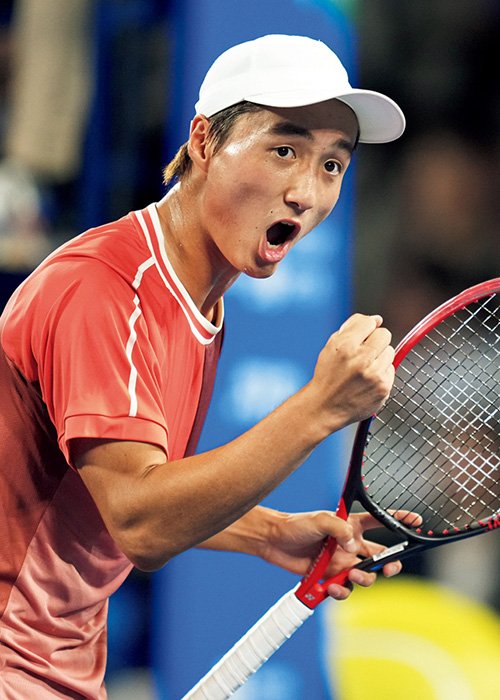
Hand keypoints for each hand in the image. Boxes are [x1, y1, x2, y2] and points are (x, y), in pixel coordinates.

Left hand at [261, 509, 405, 600]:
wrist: (273, 541)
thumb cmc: (296, 524)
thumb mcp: (321, 519)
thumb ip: (341, 530)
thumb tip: (355, 548)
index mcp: (350, 525)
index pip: (379, 521)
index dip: (399, 520)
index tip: (416, 522)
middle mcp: (349, 545)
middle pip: (380, 556)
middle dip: (391, 564)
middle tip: (389, 568)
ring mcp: (340, 562)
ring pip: (365, 576)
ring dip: (365, 579)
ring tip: (353, 574)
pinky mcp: (329, 578)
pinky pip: (345, 590)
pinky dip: (343, 591)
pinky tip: (334, 587)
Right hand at [309, 314, 394, 431]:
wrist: (325, 407)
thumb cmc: (328, 374)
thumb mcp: (331, 346)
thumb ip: (353, 328)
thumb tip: (377, 319)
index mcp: (346, 346)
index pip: (369, 322)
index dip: (366, 328)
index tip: (361, 337)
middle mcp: (361, 359)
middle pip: (385, 334)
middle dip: (376, 340)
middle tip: (364, 352)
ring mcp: (374, 375)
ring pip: (390, 352)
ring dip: (380, 357)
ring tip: (364, 368)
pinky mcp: (383, 388)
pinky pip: (391, 370)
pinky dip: (382, 372)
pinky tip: (368, 380)